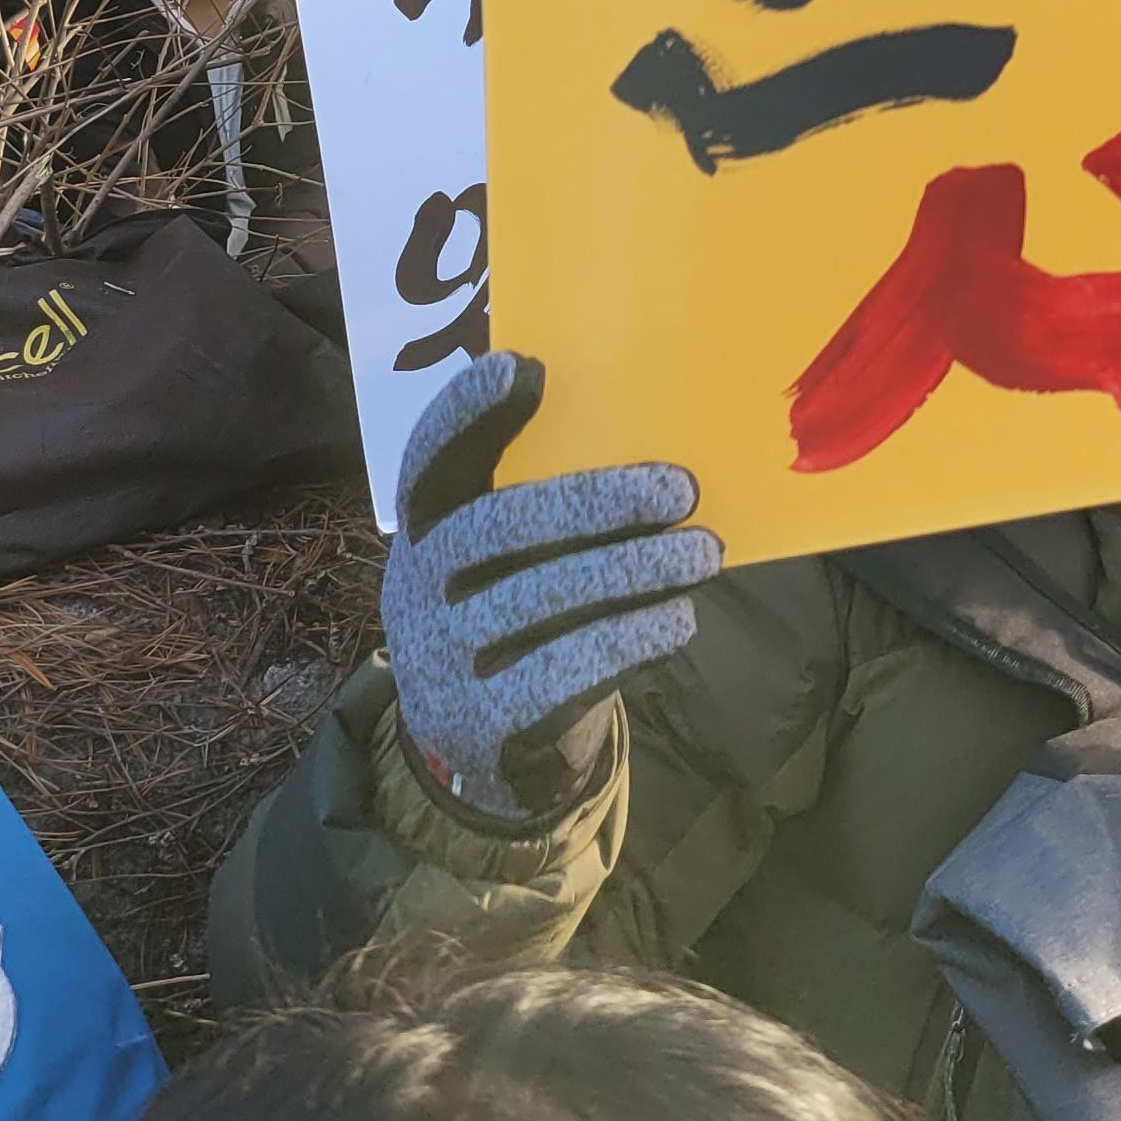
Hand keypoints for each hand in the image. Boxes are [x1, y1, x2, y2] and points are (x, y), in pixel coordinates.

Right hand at [381, 349, 720, 822]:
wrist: (490, 754)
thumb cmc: (528, 621)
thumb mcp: (516, 563)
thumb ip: (553, 507)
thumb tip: (661, 447)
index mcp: (426, 531)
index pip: (429, 460)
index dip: (466, 412)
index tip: (526, 366)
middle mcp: (417, 588)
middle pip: (495, 528)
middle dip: (594, 501)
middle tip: (681, 488)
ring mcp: (438, 660)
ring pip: (534, 598)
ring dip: (631, 569)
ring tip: (703, 552)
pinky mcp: (479, 722)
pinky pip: (554, 674)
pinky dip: (626, 641)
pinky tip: (679, 620)